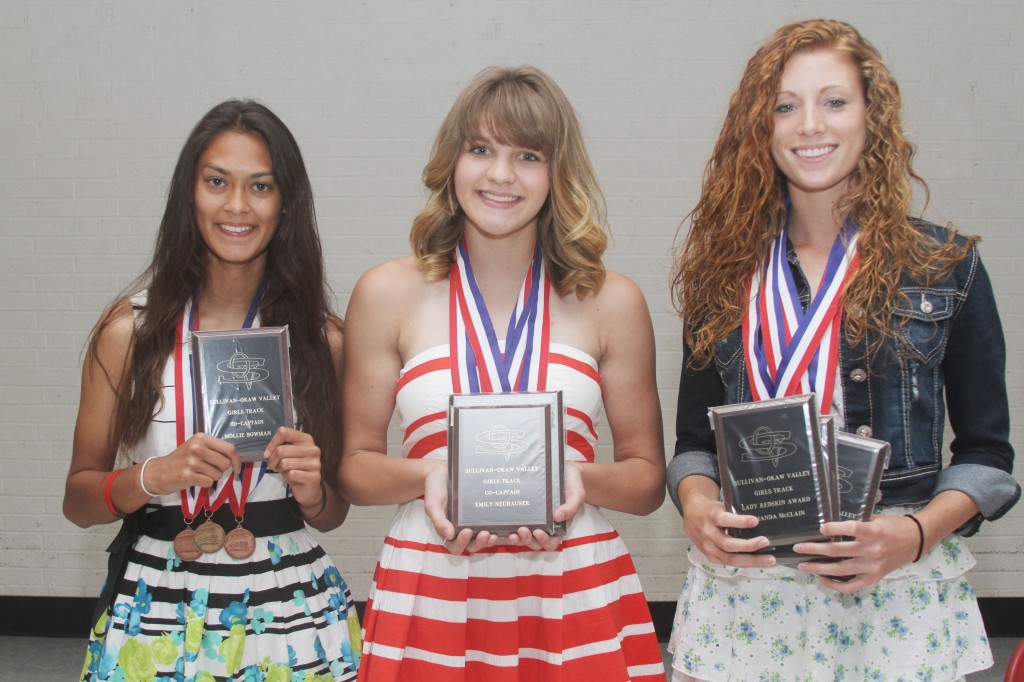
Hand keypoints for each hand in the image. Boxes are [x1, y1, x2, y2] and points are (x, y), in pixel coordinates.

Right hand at [145, 433, 241, 494]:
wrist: (159, 472)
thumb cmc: (181, 460)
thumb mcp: (196, 447)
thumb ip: (214, 449)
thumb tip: (235, 460)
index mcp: (201, 438)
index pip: (229, 448)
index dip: (237, 460)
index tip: (237, 468)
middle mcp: (197, 447)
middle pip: (225, 463)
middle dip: (221, 470)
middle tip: (208, 470)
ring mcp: (192, 461)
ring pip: (218, 474)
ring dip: (211, 477)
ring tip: (199, 473)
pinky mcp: (187, 475)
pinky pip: (208, 482)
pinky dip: (204, 483)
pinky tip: (194, 479)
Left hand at [264, 427, 322, 507]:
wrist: (308, 488)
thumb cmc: (295, 468)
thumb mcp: (287, 455)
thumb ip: (280, 447)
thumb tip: (268, 452)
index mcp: (306, 439)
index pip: (284, 432)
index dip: (272, 443)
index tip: (268, 453)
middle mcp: (313, 449)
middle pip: (281, 450)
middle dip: (272, 460)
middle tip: (273, 465)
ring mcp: (315, 463)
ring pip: (285, 463)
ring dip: (279, 469)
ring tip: (282, 471)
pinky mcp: (314, 476)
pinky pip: (292, 474)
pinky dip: (287, 477)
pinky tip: (291, 477)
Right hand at [422, 463, 499, 553]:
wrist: (443, 470)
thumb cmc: (435, 488)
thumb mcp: (433, 504)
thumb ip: (439, 520)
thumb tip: (449, 535)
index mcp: (447, 529)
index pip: (454, 545)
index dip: (461, 543)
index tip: (466, 531)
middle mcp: (461, 528)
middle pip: (471, 545)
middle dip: (479, 543)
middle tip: (485, 534)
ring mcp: (473, 521)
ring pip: (482, 538)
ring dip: (489, 540)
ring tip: (494, 533)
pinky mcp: (482, 513)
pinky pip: (490, 523)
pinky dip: (497, 527)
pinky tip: (503, 523)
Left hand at [505, 462, 586, 551]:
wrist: (565, 470)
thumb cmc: (573, 484)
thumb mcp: (576, 494)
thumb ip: (571, 507)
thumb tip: (558, 517)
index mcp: (558, 526)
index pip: (551, 542)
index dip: (544, 541)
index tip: (538, 532)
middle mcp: (544, 526)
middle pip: (534, 542)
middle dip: (527, 540)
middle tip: (521, 530)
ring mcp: (533, 519)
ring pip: (523, 536)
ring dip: (516, 538)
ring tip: (511, 533)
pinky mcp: (523, 510)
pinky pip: (514, 522)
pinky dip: (507, 527)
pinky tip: (501, 523)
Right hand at [682, 494, 774, 568]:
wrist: (691, 518)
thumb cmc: (711, 510)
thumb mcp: (719, 506)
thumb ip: (733, 513)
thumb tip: (760, 520)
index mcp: (710, 516)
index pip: (724, 520)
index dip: (739, 522)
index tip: (755, 521)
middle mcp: (708, 533)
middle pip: (728, 544)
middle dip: (748, 545)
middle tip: (765, 541)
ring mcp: (708, 548)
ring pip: (730, 558)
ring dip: (751, 560)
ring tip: (769, 559)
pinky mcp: (711, 557)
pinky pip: (729, 563)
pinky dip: (745, 563)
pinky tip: (759, 563)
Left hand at [793, 515, 921, 593]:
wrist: (916, 541)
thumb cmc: (893, 526)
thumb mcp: (876, 519)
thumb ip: (858, 522)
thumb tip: (831, 524)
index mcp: (875, 532)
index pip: (852, 529)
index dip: (835, 528)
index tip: (820, 528)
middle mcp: (873, 550)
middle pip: (839, 551)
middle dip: (815, 549)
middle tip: (798, 547)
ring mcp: (873, 566)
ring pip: (841, 570)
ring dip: (819, 568)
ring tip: (803, 565)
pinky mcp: (874, 578)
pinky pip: (852, 586)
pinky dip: (835, 585)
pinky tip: (822, 579)